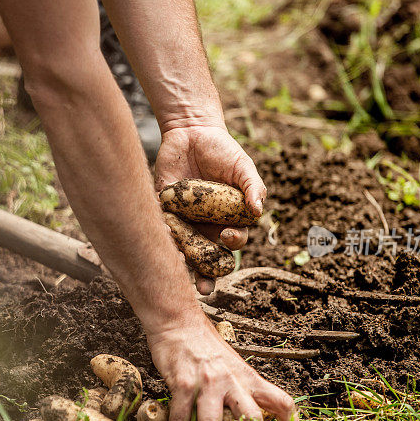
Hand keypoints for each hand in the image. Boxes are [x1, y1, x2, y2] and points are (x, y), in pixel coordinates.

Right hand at [147, 314, 297, 420]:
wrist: (178, 322)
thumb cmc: (205, 346)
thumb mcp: (233, 365)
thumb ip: (242, 388)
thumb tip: (248, 418)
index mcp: (248, 377)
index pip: (281, 402)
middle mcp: (232, 381)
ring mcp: (207, 383)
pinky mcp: (183, 384)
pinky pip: (181, 420)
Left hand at [154, 125, 266, 294]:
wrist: (190, 132)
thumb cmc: (222, 151)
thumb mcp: (242, 166)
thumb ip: (252, 187)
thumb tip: (258, 210)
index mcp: (229, 219)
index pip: (234, 242)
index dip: (232, 245)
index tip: (227, 236)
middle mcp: (207, 225)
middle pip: (208, 257)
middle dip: (207, 275)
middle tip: (205, 288)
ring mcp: (185, 221)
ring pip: (184, 251)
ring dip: (183, 267)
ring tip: (180, 275)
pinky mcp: (165, 212)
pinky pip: (164, 231)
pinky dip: (162, 240)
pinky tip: (161, 246)